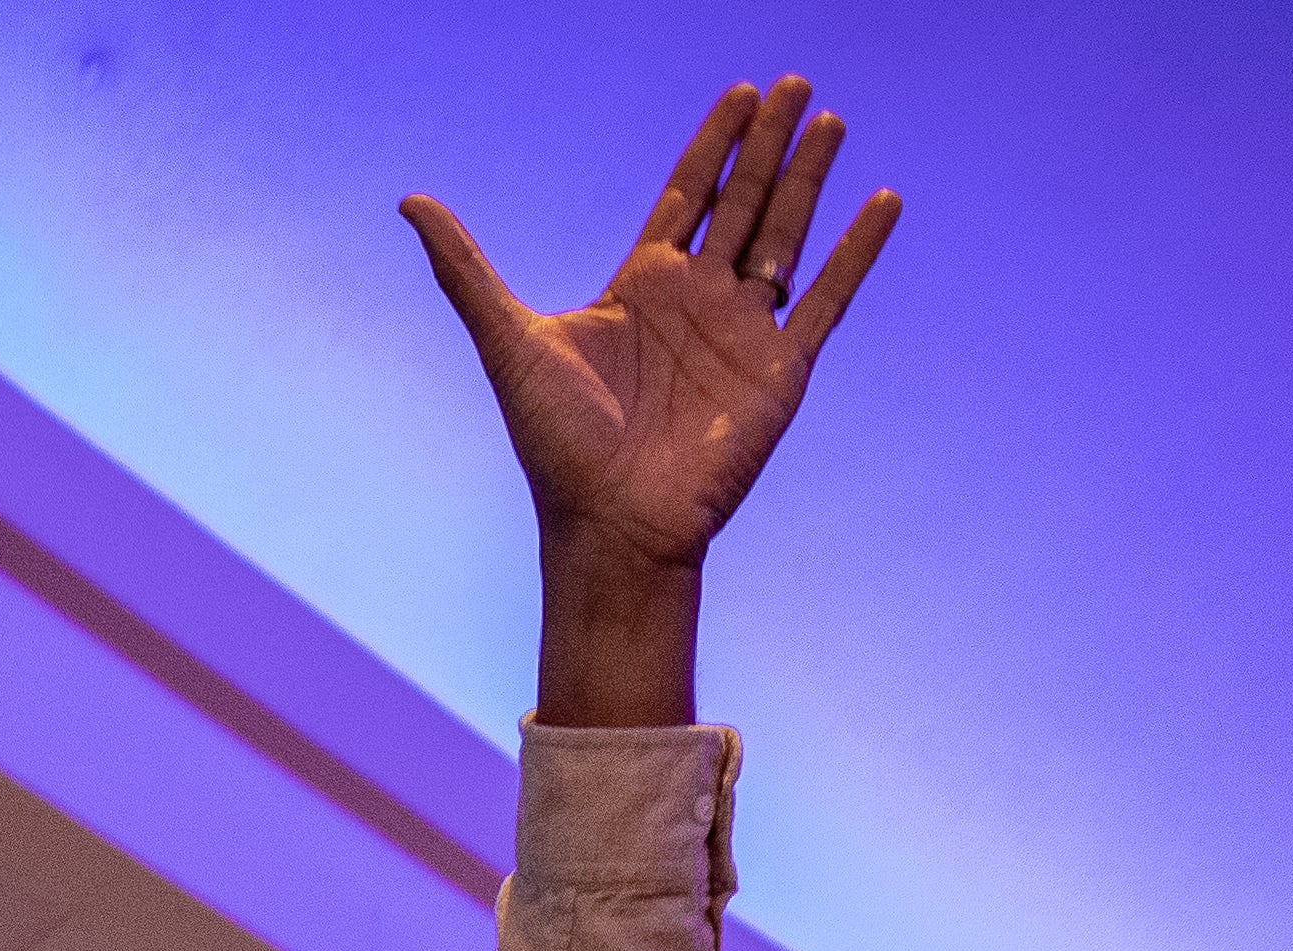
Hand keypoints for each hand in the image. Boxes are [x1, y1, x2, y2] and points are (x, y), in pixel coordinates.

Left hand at [403, 78, 896, 580]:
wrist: (610, 526)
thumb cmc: (557, 445)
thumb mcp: (507, 339)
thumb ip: (465, 268)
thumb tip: (410, 202)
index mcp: (641, 287)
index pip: (687, 196)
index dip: (713, 144)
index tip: (741, 92)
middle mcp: (697, 303)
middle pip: (742, 201)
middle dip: (769, 142)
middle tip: (797, 81)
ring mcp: (743, 334)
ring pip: (786, 234)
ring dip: (810, 178)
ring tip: (834, 120)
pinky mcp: (781, 371)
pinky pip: (827, 298)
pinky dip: (857, 251)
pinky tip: (883, 201)